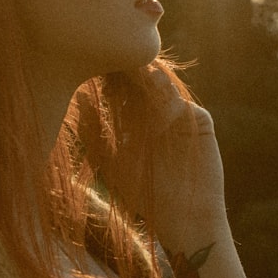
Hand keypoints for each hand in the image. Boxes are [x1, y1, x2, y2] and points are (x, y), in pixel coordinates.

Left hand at [95, 63, 229, 247]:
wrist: (182, 216)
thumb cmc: (143, 192)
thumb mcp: (110, 161)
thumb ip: (93, 133)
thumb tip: (77, 100)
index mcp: (133, 116)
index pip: (120, 87)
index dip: (108, 77)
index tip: (90, 67)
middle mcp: (155, 110)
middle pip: (141, 81)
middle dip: (128, 71)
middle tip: (113, 61)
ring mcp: (178, 113)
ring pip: (162, 87)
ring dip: (148, 79)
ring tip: (133, 73)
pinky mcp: (199, 120)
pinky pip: (181, 104)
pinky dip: (167, 103)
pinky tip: (154, 107)